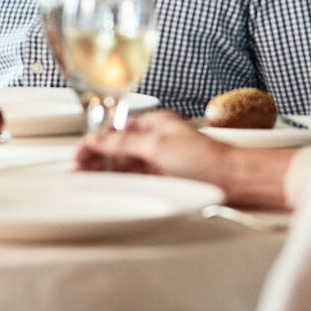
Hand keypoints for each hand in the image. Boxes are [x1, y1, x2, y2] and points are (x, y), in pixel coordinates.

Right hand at [74, 110, 231, 188]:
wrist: (235, 181)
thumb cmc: (205, 159)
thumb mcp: (157, 146)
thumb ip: (123, 143)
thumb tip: (98, 140)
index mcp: (153, 123)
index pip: (114, 130)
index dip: (93, 142)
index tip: (77, 155)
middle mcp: (154, 139)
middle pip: (116, 147)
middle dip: (95, 157)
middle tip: (76, 171)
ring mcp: (158, 159)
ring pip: (123, 164)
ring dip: (104, 170)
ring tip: (86, 181)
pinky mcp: (163, 178)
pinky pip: (134, 177)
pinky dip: (119, 181)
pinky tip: (108, 186)